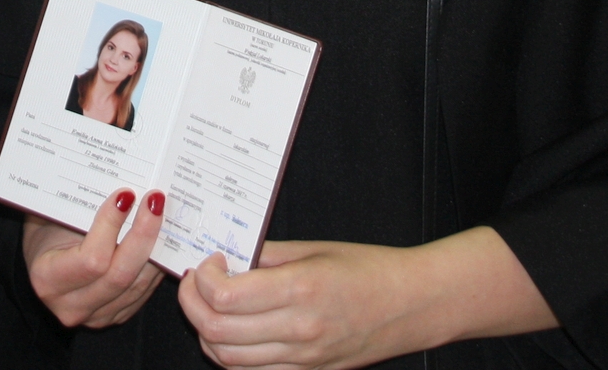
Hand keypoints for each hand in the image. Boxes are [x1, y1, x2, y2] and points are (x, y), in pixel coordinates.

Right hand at [25, 188, 166, 327]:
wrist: (43, 260)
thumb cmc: (47, 232)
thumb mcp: (53, 217)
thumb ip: (82, 209)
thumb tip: (122, 189)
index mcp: (48, 280)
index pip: (91, 259)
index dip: (112, 226)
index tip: (126, 195)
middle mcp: (72, 305)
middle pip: (120, 274)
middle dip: (143, 234)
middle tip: (155, 200)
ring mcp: (97, 315)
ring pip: (138, 284)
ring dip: (156, 247)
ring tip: (163, 213)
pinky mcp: (116, 314)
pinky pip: (144, 290)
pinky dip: (156, 262)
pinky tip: (161, 236)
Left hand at [176, 228, 554, 368]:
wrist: (414, 304)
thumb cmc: (371, 269)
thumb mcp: (315, 248)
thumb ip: (265, 253)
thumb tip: (226, 254)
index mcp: (301, 289)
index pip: (225, 296)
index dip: (203, 278)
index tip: (209, 261)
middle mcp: (299, 329)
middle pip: (216, 330)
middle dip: (192, 303)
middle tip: (198, 281)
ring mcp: (302, 358)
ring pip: (226, 358)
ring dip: (207, 330)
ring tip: (213, 304)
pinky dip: (230, 352)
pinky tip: (235, 328)